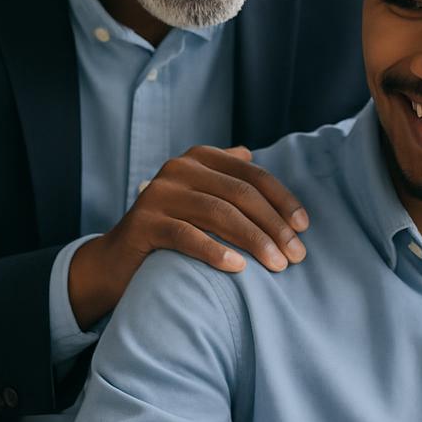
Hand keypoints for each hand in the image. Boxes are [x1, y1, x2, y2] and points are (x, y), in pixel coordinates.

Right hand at [68, 145, 308, 328]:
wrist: (117, 260)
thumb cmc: (171, 229)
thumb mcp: (199, 196)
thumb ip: (223, 176)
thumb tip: (251, 154)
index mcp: (199, 158)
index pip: (252, 175)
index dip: (282, 200)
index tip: (303, 228)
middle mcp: (178, 169)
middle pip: (240, 194)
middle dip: (274, 226)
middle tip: (297, 255)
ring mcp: (159, 194)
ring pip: (219, 213)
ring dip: (255, 240)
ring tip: (277, 265)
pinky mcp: (144, 222)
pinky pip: (187, 236)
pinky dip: (215, 251)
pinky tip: (238, 268)